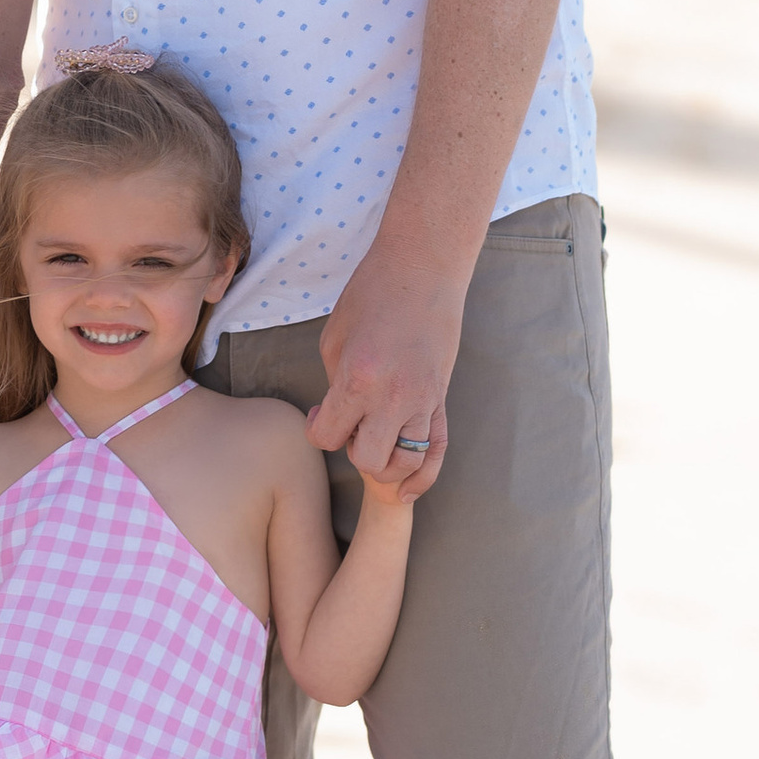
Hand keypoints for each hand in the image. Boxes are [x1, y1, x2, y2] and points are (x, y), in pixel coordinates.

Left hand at [308, 233, 471, 490]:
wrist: (423, 268)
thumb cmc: (372, 294)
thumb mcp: (335, 338)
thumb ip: (335, 385)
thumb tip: (337, 416)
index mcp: (358, 378)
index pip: (327, 436)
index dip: (316, 430)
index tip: (317, 413)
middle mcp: (394, 397)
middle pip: (367, 460)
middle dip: (351, 452)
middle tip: (349, 426)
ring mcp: (424, 400)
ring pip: (405, 465)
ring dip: (384, 465)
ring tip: (374, 441)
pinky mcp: (442, 399)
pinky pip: (437, 453)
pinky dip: (422, 478)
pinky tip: (404, 490)